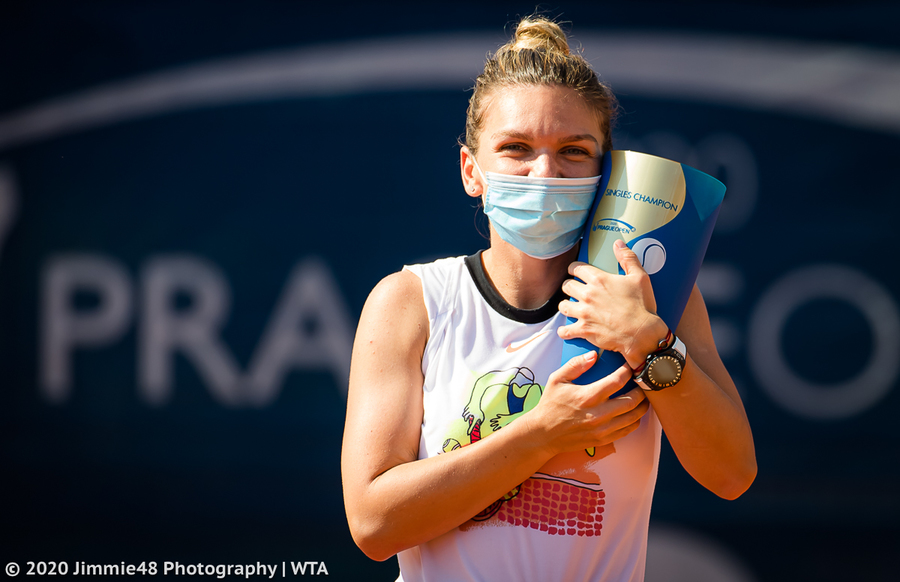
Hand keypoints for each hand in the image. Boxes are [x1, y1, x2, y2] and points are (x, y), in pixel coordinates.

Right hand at [524, 351, 649, 456]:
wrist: (543, 434)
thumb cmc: (550, 404)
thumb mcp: (557, 379)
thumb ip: (575, 365)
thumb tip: (594, 354)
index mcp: (588, 396)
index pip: (617, 381)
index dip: (627, 371)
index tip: (629, 365)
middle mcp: (598, 414)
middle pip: (632, 400)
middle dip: (641, 389)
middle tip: (641, 382)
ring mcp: (602, 429)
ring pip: (634, 417)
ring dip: (642, 406)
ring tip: (642, 397)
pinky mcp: (603, 439)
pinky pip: (627, 430)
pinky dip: (634, 420)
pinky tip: (633, 413)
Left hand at [557, 239, 667, 367]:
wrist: (642, 333)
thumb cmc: (642, 305)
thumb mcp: (640, 277)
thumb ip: (627, 258)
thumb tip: (618, 243)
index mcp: (598, 280)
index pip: (576, 268)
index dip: (574, 268)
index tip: (574, 271)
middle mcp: (587, 295)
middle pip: (567, 286)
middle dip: (569, 286)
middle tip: (574, 289)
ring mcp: (584, 313)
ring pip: (563, 306)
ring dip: (565, 305)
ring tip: (570, 307)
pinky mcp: (584, 330)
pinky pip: (565, 330)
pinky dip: (564, 331)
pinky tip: (566, 330)